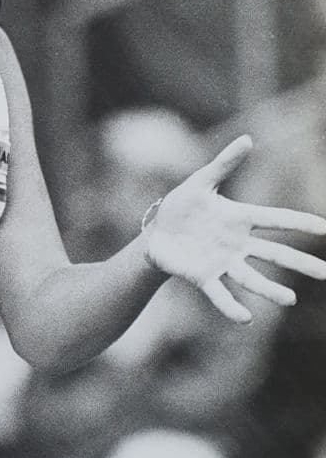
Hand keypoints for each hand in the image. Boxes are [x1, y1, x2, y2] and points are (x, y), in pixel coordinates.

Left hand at [142, 135, 325, 321]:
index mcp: (240, 219)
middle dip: (302, 264)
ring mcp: (222, 263)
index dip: (301, 223)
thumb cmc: (181, 207)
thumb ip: (224, 164)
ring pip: (251, 278)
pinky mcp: (203, 277)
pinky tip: (245, 318)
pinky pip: (220, 294)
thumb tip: (247, 139)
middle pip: (275, 255)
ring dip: (270, 290)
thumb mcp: (201, 182)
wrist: (156, 234)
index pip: (277, 220)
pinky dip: (231, 307)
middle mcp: (237, 244)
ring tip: (289, 299)